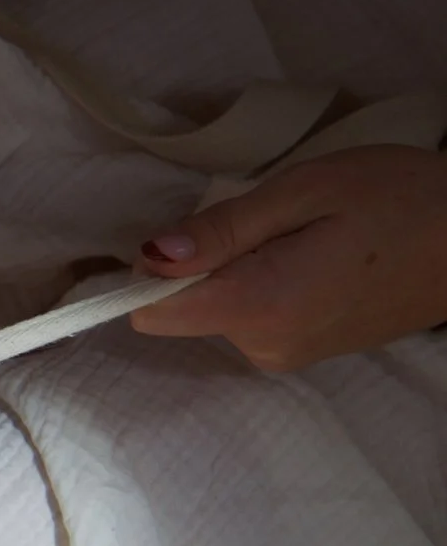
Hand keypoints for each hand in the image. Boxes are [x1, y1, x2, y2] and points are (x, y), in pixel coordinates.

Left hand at [128, 147, 446, 367]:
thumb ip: (224, 228)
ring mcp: (285, 355)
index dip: (147, 270)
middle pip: (184, 309)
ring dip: (239, 269)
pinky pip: (252, 317)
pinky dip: (264, 283)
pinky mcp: (302, 352)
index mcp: (258, 307)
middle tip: (270, 219)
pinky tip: (313, 255)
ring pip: (219, 310)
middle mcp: (263, 346)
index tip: (178, 232)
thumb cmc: (399, 199)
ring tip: (304, 234)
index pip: (150, 312)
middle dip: (205, 261)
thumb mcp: (307, 190)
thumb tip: (149, 256)